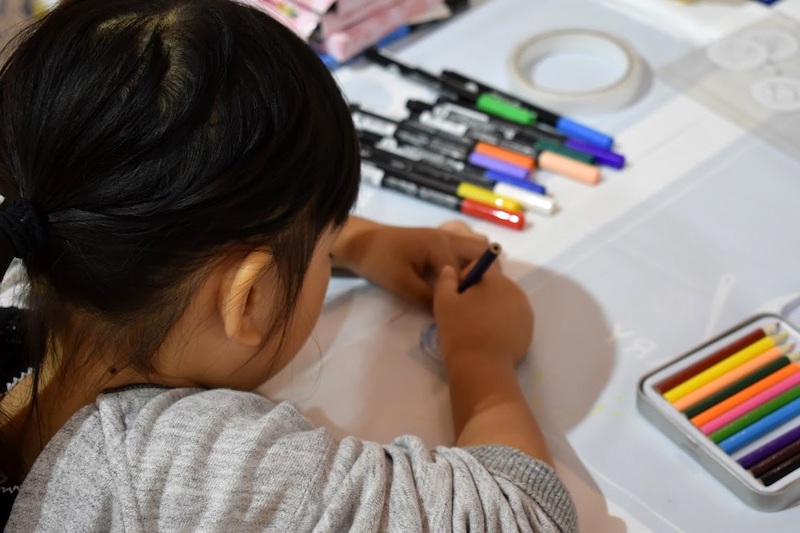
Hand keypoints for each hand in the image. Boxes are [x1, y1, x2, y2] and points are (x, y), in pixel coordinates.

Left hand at [330, 217, 486, 307]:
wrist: (361, 242)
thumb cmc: (379, 260)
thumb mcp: (401, 284)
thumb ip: (427, 299)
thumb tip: (451, 315)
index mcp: (440, 245)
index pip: (466, 273)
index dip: (466, 294)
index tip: (463, 312)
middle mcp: (449, 237)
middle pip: (483, 252)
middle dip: (484, 275)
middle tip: (473, 299)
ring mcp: (446, 235)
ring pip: (478, 245)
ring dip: (480, 263)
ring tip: (470, 287)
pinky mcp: (441, 238)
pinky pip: (466, 243)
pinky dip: (471, 255)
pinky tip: (461, 273)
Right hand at [432, 259, 532, 368]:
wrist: (482, 367)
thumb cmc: (460, 331)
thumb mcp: (443, 302)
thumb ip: (446, 280)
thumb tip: (450, 268)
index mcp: (495, 279)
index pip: (480, 266)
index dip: (466, 279)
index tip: (459, 297)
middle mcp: (515, 290)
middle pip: (494, 284)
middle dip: (481, 294)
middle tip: (466, 315)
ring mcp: (525, 311)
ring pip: (504, 301)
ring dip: (492, 308)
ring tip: (478, 328)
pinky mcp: (529, 329)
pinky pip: (513, 318)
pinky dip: (503, 323)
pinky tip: (491, 337)